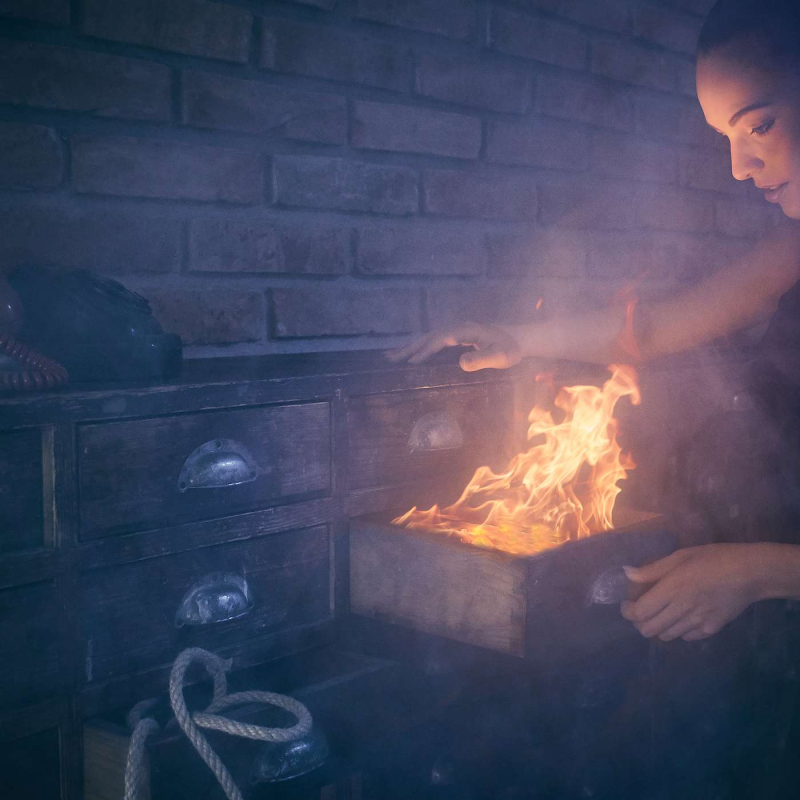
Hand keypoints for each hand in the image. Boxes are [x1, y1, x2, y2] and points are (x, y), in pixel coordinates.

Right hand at [386, 322, 522, 371]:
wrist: (520, 339)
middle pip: (428, 336)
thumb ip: (482, 360)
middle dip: (409, 347)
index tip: (411, 363)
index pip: (440, 340)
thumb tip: (461, 363)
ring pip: (428, 337)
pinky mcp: (456, 336)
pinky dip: (420, 346)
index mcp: (465, 330)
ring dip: (410, 346)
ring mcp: (456, 330)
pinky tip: (411, 354)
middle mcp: (457, 327)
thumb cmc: (511, 349)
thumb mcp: (500, 356)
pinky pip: (434, 340)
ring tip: (391, 356)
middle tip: (389, 359)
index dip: (425, 351)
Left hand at [620, 545, 760, 641]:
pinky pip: (686, 637)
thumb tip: (626, 573)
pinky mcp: (711, 629)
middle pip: (649, 629)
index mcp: (672, 588)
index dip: (628, 612)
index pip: (640, 612)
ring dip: (657, 627)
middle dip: (639, 622)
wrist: (750, 573)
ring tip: (659, 613)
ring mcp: (698, 622)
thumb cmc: (713, 558)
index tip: (627, 604)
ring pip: (666, 636)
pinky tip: (681, 617)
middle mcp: (682, 609)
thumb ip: (652, 569)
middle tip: (641, 610)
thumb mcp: (680, 556)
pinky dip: (678, 630)